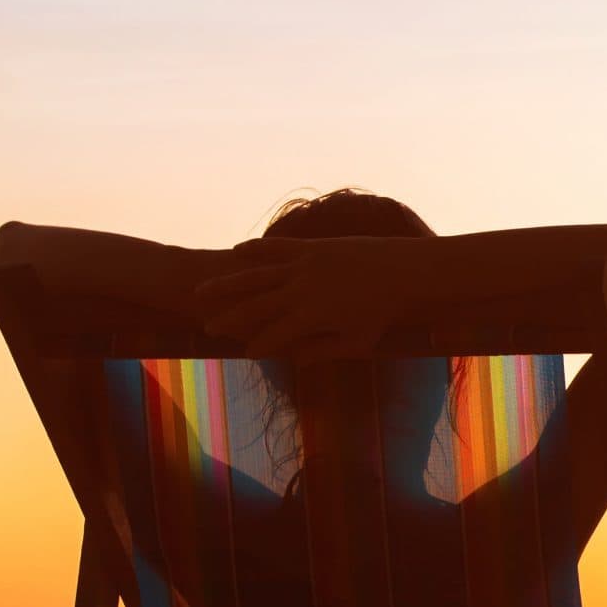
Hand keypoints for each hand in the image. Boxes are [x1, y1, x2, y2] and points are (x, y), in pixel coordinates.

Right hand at [193, 237, 410, 360]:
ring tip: (203, 290)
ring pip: (256, 274)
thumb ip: (324, 351)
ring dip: (227, 283)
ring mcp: (304, 265)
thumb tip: (296, 361)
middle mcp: (302, 290)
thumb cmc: (383, 311)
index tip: (246, 353)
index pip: (274, 335)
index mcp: (312, 316)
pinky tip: (238, 250)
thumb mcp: (356, 340)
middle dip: (230, 319)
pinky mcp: (310, 246)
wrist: (404, 271)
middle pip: (255, 306)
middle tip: (209, 329)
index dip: (258, 346)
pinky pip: (277, 247)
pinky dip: (256, 249)